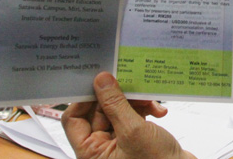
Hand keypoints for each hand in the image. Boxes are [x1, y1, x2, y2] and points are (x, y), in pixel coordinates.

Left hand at [62, 72, 195, 158]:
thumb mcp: (133, 130)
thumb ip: (115, 104)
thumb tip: (101, 80)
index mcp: (91, 152)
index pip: (74, 119)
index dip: (85, 99)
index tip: (101, 81)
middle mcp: (100, 148)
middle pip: (98, 110)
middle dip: (118, 97)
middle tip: (133, 86)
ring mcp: (117, 142)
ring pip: (118, 109)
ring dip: (136, 102)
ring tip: (150, 102)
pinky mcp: (133, 137)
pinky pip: (132, 115)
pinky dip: (145, 109)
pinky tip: (158, 112)